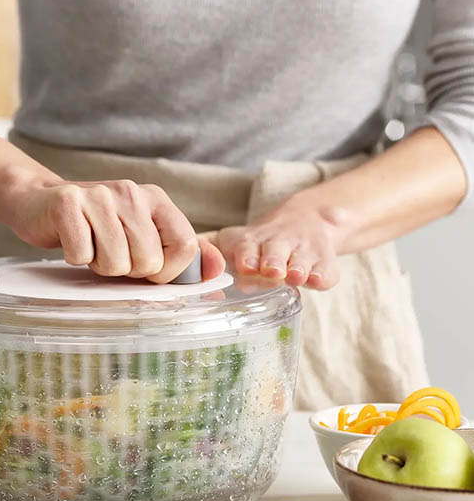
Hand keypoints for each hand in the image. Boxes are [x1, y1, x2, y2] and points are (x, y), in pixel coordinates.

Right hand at [8, 176, 224, 282]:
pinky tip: (72, 240)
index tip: (147, 270)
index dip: (168, 271)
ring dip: (99, 266)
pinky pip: (81, 255)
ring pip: (115, 263)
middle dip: (127, 271)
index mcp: (156, 198)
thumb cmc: (95, 227)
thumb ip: (181, 252)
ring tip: (91, 246)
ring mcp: (99, 196)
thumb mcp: (141, 234)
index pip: (186, 246)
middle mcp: (131, 192)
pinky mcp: (67, 204)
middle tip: (109, 253)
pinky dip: (75, 258)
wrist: (39, 201)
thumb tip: (217, 270)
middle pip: (148, 261)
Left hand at [204, 201, 342, 289]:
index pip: (248, 246)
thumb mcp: (232, 239)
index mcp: (253, 242)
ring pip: (302, 261)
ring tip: (294, 275)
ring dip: (297, 268)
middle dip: (272, 261)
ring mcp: (303, 255)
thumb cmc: (259, 240)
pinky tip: (317, 280)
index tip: (245, 264)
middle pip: (276, 252)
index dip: (247, 254)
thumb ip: (205, 247)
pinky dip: (323, 276)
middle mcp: (278, 246)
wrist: (308, 220)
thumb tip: (175, 261)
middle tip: (269, 270)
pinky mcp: (324, 264)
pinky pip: (327, 272)